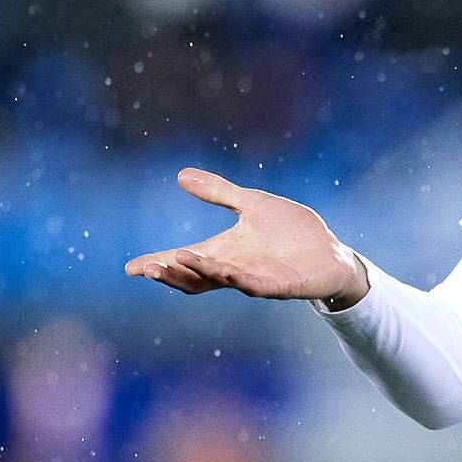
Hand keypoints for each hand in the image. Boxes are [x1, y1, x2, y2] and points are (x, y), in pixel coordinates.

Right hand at [124, 168, 367, 305]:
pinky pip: (254, 285)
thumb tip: (181, 175)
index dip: (159, 263)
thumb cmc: (291, 231)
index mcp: (224, 251)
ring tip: (177, 257)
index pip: (184, 260)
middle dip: (170, 272)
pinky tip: (224, 271)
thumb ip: (219, 193)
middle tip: (147, 268)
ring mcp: (255, 279)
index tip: (130, 268)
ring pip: (220, 281)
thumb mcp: (252, 205)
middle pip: (193, 277)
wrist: (331, 252)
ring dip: (198, 271)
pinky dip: (237, 278)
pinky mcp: (280, 285)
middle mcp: (234, 268)